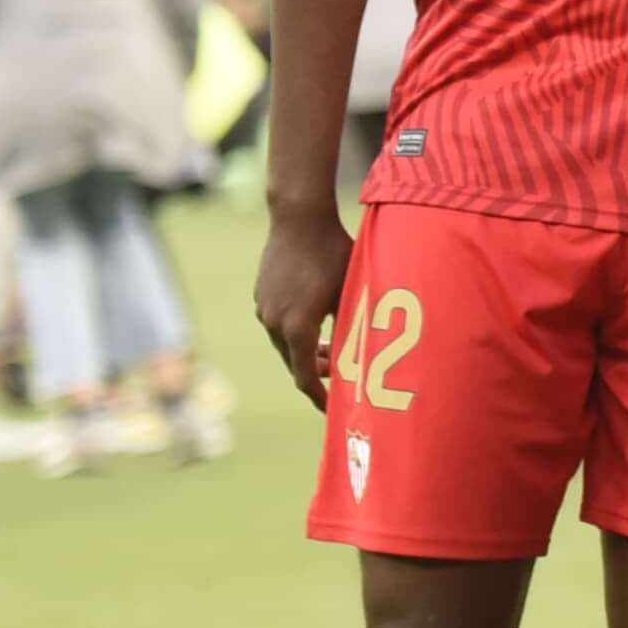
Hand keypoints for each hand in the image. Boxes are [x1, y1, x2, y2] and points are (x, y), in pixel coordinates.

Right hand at [255, 203, 356, 406]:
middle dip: (319, 374)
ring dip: (308, 352)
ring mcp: (264, 308)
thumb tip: (366, 359)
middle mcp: (273, 322)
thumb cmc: (334, 253)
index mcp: (296, 328)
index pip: (305, 378)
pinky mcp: (261, 296)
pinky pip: (279, 326)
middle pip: (295, 363)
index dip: (321, 397)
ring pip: (286, 345)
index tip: (336, 410)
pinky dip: (297, 335)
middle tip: (345, 377)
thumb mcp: (352, 292)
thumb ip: (353, 328)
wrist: (299, 218)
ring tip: (335, 350)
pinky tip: (318, 324)